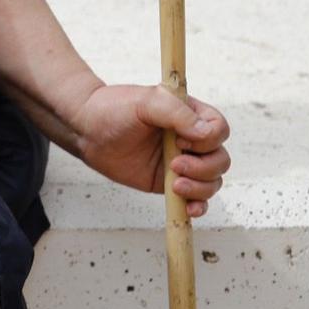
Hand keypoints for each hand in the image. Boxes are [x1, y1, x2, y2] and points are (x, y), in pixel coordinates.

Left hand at [69, 83, 230, 218]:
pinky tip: (187, 207)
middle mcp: (190, 139)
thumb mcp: (146, 101)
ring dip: (200, 187)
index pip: (219, 129)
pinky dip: (198, 205)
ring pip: (212, 181)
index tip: (180, 139)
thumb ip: (177, 113)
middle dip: (204, 167)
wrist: (88, 130)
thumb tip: (207, 133)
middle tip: (175, 164)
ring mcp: (182, 162)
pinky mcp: (170, 182)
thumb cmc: (115, 109)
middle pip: (220, 159)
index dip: (208, 139)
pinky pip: (196, 198)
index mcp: (189, 114)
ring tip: (173, 184)